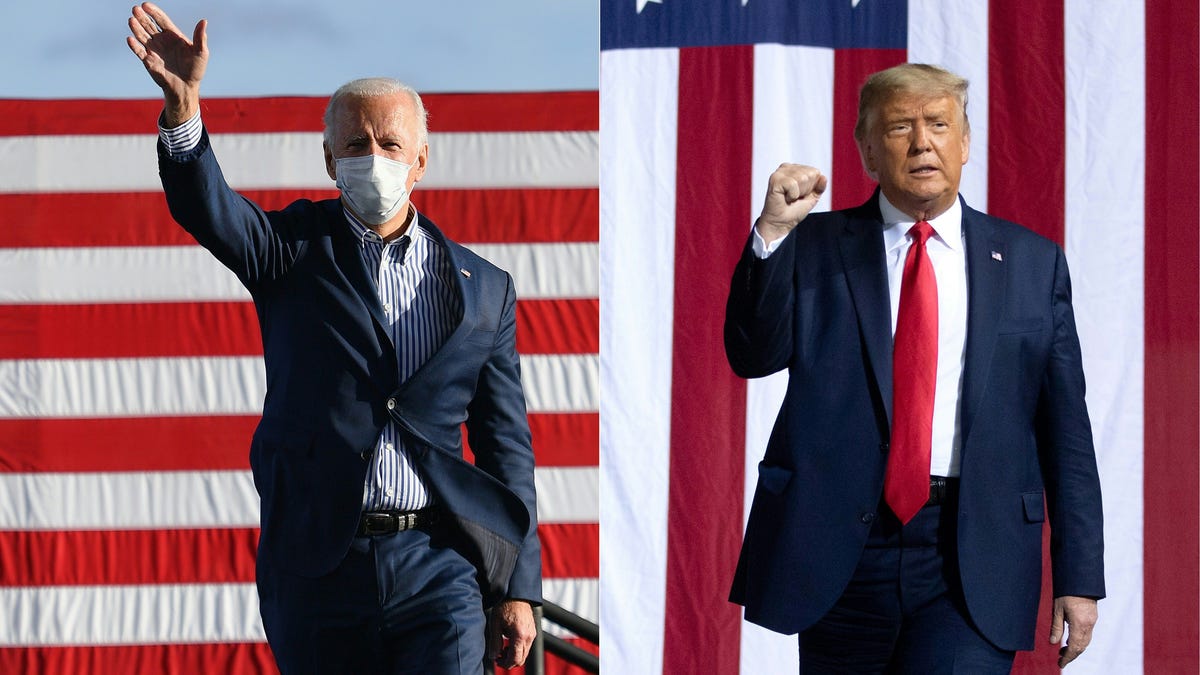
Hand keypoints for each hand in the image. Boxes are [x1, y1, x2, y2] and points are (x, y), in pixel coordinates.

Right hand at [126, 2, 207, 126]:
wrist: (187, 87)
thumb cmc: (195, 69)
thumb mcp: (201, 53)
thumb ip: (200, 37)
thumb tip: (204, 21)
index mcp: (173, 35)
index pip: (161, 19)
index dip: (153, 12)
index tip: (145, 5)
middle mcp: (161, 40)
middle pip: (149, 25)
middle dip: (142, 17)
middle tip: (135, 9)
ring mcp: (153, 50)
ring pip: (142, 36)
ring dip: (136, 28)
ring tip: (131, 20)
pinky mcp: (148, 61)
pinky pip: (139, 52)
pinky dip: (134, 46)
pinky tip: (130, 39)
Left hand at [487, 599, 536, 668]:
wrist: (517, 595)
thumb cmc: (506, 606)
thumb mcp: (495, 624)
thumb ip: (494, 642)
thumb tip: (493, 656)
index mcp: (520, 634)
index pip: (515, 659)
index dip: (505, 664)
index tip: (497, 661)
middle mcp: (529, 636)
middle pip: (521, 659)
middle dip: (509, 662)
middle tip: (498, 657)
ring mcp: (532, 634)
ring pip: (524, 654)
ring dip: (514, 655)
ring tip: (503, 648)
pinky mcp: (533, 632)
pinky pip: (526, 646)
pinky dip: (518, 649)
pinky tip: (509, 642)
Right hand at [755, 163, 827, 244]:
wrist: (781, 223)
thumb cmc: (794, 210)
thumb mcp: (812, 197)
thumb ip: (819, 187)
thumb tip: (823, 177)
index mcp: (795, 169)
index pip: (815, 172)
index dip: (811, 187)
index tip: (800, 195)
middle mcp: (787, 168)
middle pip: (810, 174)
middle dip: (805, 190)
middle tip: (794, 197)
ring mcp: (780, 173)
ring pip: (802, 178)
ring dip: (798, 193)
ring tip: (789, 198)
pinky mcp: (775, 179)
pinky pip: (793, 184)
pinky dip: (792, 195)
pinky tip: (785, 198)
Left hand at [1051, 595, 1097, 667]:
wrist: (1080, 579)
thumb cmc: (1066, 592)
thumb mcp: (1057, 609)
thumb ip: (1056, 627)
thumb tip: (1052, 643)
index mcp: (1079, 623)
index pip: (1075, 647)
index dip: (1068, 657)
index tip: (1061, 664)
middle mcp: (1089, 625)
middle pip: (1082, 646)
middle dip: (1072, 655)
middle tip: (1060, 660)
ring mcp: (1092, 621)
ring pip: (1086, 641)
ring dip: (1076, 648)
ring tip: (1063, 651)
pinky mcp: (1093, 617)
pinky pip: (1087, 634)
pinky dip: (1080, 641)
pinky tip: (1070, 640)